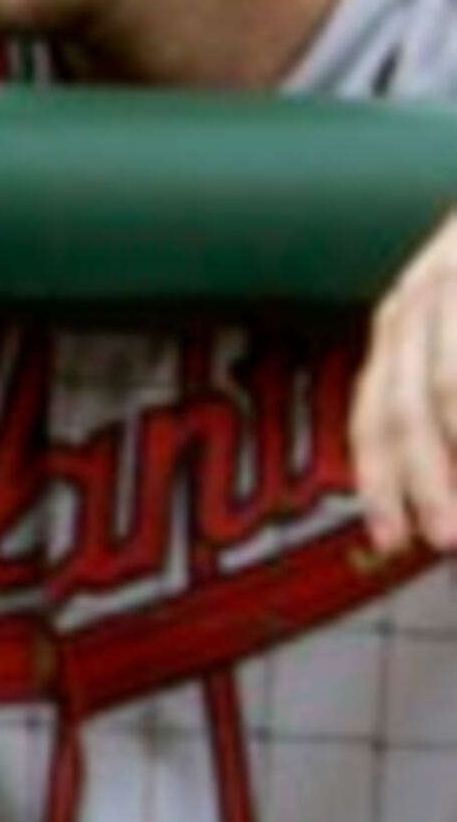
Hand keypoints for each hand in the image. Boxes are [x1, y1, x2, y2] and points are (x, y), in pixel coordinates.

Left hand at [353, 203, 456, 555]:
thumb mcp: (445, 330)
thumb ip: (431, 399)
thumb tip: (437, 484)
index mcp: (397, 327)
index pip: (373, 415)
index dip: (379, 484)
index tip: (389, 540)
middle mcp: (416, 303)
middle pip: (405, 408)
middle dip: (424, 482)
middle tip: (444, 538)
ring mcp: (452, 282)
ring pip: (446, 385)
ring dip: (456, 450)